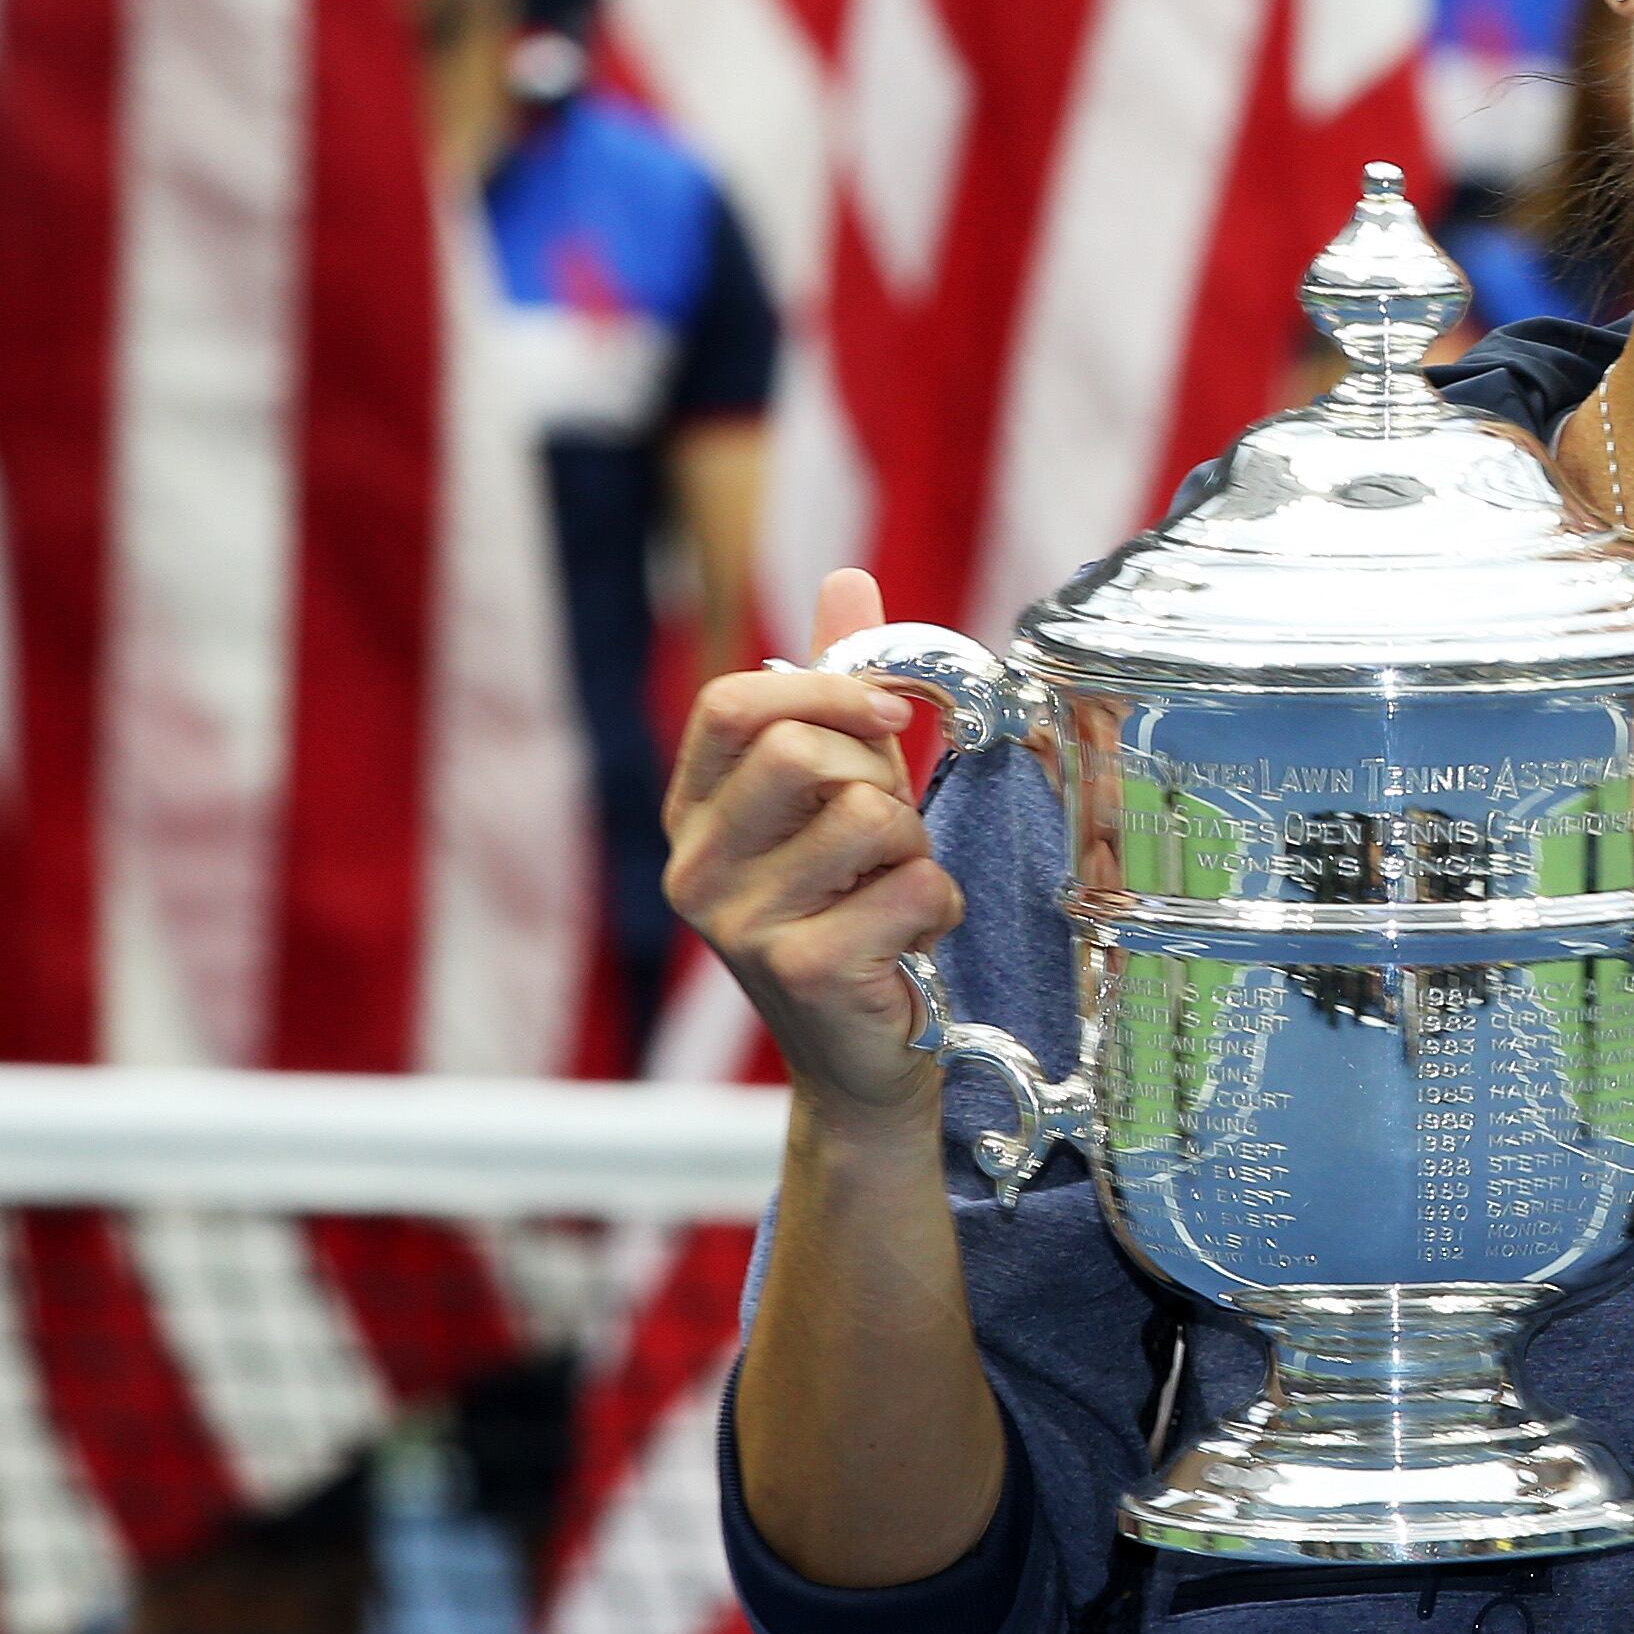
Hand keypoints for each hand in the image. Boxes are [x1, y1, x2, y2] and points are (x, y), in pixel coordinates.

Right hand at [663, 569, 962, 1122]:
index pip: (732, 703)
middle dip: (879, 782)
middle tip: (886, 841)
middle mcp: (693, 866)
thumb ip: (839, 689)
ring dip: (915, 848)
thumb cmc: (854, 908)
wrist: (863, 1056)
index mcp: (694, 811)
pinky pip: (913, 884)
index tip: (891, 717)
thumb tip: (846, 577)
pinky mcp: (799, 969)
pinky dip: (939, 906)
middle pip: (801, 753)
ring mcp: (736, 924)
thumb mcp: (842, 788)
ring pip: (868, 815)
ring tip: (895, 892)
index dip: (827, 691)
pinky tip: (910, 943)